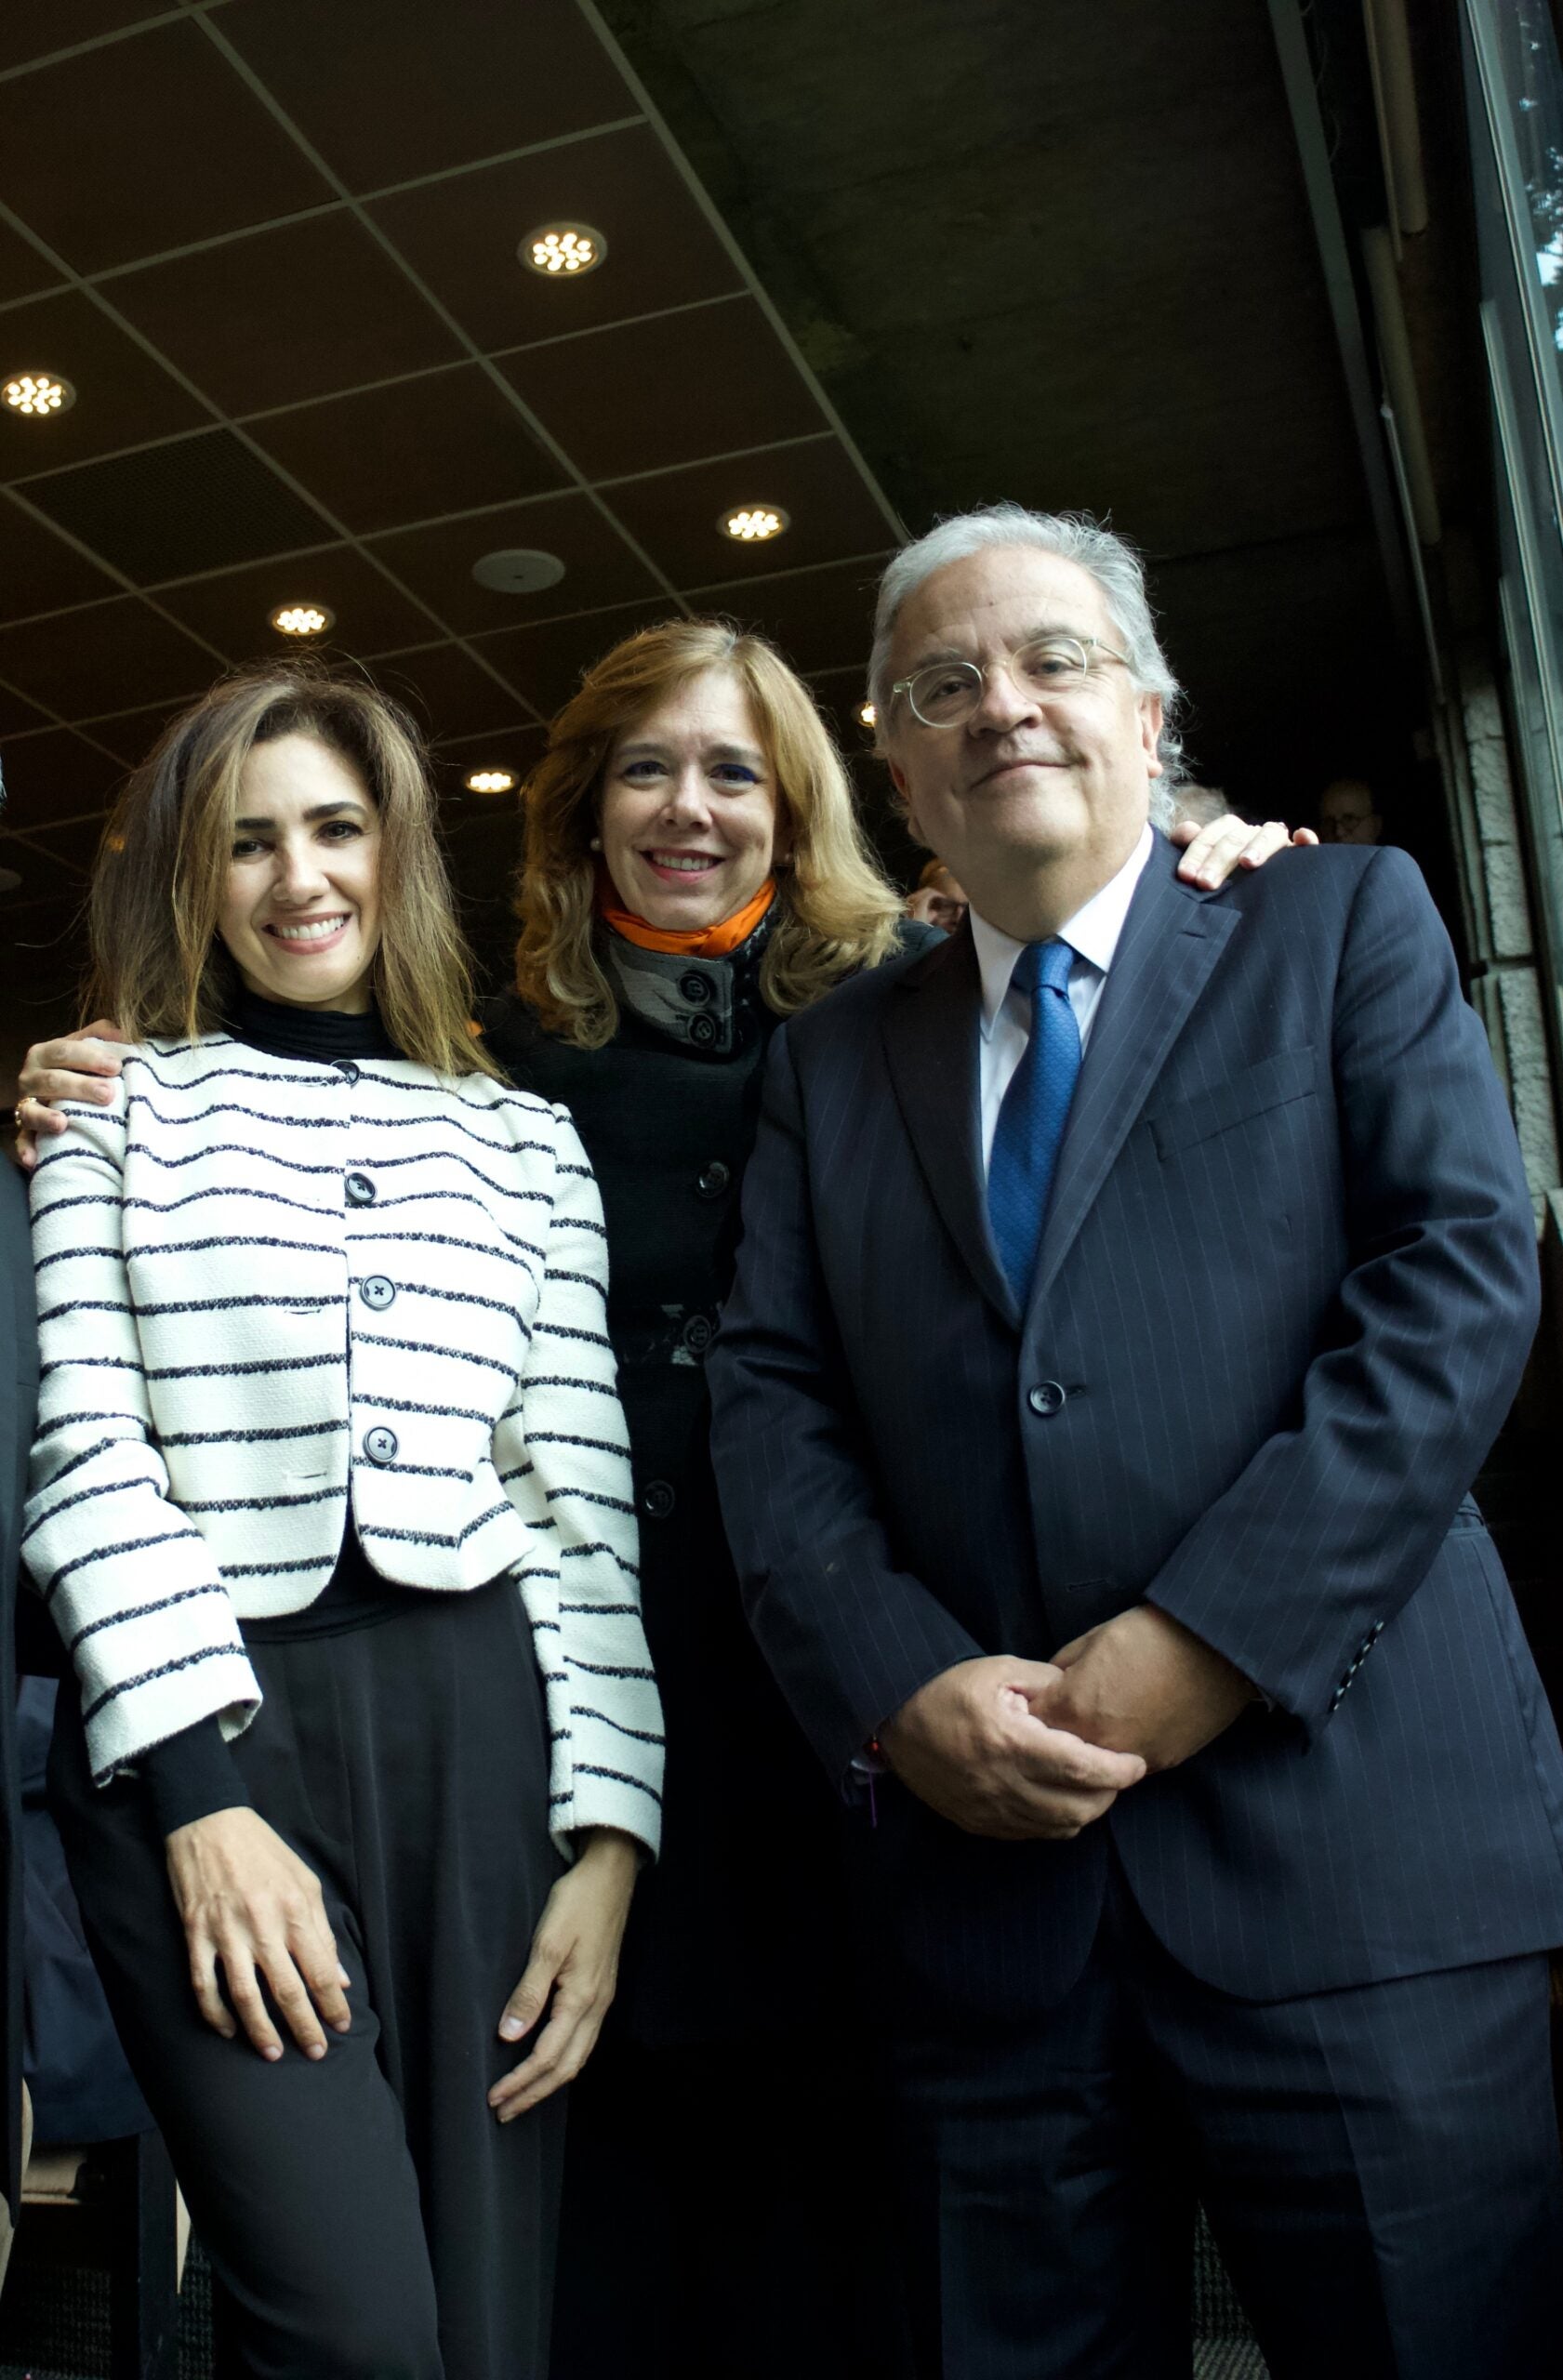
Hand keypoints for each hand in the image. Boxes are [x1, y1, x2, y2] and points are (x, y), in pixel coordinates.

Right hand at [15, 1018, 127, 1169]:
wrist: (58, 1091)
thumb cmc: (77, 1067)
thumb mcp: (87, 1046)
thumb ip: (102, 1035)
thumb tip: (125, 1035)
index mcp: (44, 1053)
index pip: (64, 1051)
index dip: (89, 1057)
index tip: (117, 1066)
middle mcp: (30, 1078)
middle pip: (52, 1080)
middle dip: (80, 1087)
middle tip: (108, 1094)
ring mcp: (25, 1105)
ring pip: (32, 1111)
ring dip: (47, 1118)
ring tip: (64, 1123)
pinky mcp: (23, 1130)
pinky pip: (22, 1141)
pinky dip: (26, 1150)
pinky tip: (32, 1160)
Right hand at [165, 1807, 351, 2060]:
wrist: (209, 1822)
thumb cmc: (264, 1851)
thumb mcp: (305, 1881)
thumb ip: (322, 1931)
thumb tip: (338, 1976)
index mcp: (295, 1909)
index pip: (319, 1969)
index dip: (332, 2003)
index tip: (342, 2026)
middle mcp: (263, 1924)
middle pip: (287, 1988)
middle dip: (304, 2026)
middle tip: (316, 2053)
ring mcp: (226, 1932)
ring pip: (245, 1995)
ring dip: (260, 2030)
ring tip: (274, 2053)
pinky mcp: (195, 1934)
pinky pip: (204, 1984)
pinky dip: (215, 2013)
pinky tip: (229, 2030)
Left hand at [488, 1828, 639, 2120]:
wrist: (611, 1875)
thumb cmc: (577, 1903)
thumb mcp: (547, 1942)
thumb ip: (529, 1992)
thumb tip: (509, 2036)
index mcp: (582, 1998)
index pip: (547, 2056)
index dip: (519, 2082)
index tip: (493, 2098)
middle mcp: (596, 2006)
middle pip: (566, 2067)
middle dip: (533, 2093)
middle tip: (503, 2112)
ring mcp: (601, 2000)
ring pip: (577, 2057)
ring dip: (548, 2081)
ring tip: (521, 2095)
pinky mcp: (600, 1990)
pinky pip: (582, 2040)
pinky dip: (561, 2060)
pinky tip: (546, 2060)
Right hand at [879, 1655, 1146, 1840]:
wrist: (894, 1722)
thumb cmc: (947, 1689)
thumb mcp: (998, 1669)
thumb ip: (1047, 1680)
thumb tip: (1082, 1695)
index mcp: (1010, 1743)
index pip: (1081, 1769)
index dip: (1117, 1771)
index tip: (1137, 1764)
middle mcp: (1003, 1784)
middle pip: (1078, 1808)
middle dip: (1108, 1794)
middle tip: (1117, 1773)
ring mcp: (990, 1810)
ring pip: (1058, 1828)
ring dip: (1085, 1811)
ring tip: (1092, 1786)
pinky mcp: (979, 1823)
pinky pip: (1032, 1835)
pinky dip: (1057, 1822)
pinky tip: (1059, 1799)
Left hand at [1035, 1606, 1255, 1773]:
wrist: (1215, 1649)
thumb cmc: (1152, 1634)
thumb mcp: (1093, 1639)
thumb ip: (1062, 1669)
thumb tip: (1050, 1686)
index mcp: (1073, 1707)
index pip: (1029, 1724)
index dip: (1030, 1711)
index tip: (1033, 1703)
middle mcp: (1096, 1743)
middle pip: (1056, 1754)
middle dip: (1052, 1736)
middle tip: (1061, 1714)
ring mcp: (1129, 1758)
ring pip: (1092, 1768)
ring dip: (1087, 1751)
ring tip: (1098, 1721)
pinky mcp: (1160, 1763)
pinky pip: (1126, 1767)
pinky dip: (1120, 1753)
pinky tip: (1128, 1727)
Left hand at [1171, 815, 1317, 889]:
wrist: (1255, 907)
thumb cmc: (1222, 885)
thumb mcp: (1203, 868)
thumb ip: (1190, 848)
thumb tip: (1185, 831)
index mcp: (1229, 834)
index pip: (1213, 834)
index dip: (1197, 852)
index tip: (1186, 875)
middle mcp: (1253, 835)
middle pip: (1237, 837)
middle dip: (1219, 859)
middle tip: (1205, 883)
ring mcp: (1279, 845)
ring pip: (1271, 834)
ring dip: (1260, 845)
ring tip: (1248, 863)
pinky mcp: (1302, 857)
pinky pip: (1308, 844)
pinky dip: (1307, 839)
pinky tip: (1302, 838)